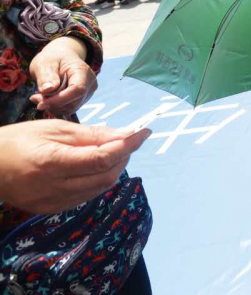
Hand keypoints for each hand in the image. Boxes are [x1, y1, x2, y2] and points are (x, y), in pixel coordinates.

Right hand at [0, 119, 150, 213]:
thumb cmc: (19, 140)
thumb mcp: (55, 129)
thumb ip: (91, 135)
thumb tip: (126, 135)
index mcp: (52, 162)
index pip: (102, 158)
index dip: (128, 145)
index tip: (144, 132)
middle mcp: (54, 187)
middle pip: (106, 176)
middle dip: (124, 156)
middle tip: (128, 140)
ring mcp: (53, 202)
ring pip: (99, 188)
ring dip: (114, 169)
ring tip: (113, 150)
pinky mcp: (52, 209)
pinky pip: (87, 196)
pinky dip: (99, 180)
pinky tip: (96, 166)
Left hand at [28, 37, 97, 115]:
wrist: (61, 58)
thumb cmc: (53, 59)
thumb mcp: (44, 63)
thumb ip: (46, 76)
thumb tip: (48, 90)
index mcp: (83, 71)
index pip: (77, 90)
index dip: (59, 100)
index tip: (40, 103)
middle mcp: (90, 84)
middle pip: (74, 102)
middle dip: (52, 104)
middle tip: (35, 98)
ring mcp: (88, 93)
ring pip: (71, 108)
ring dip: (53, 106)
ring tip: (40, 96)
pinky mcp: (82, 100)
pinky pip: (69, 109)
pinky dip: (56, 107)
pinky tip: (48, 98)